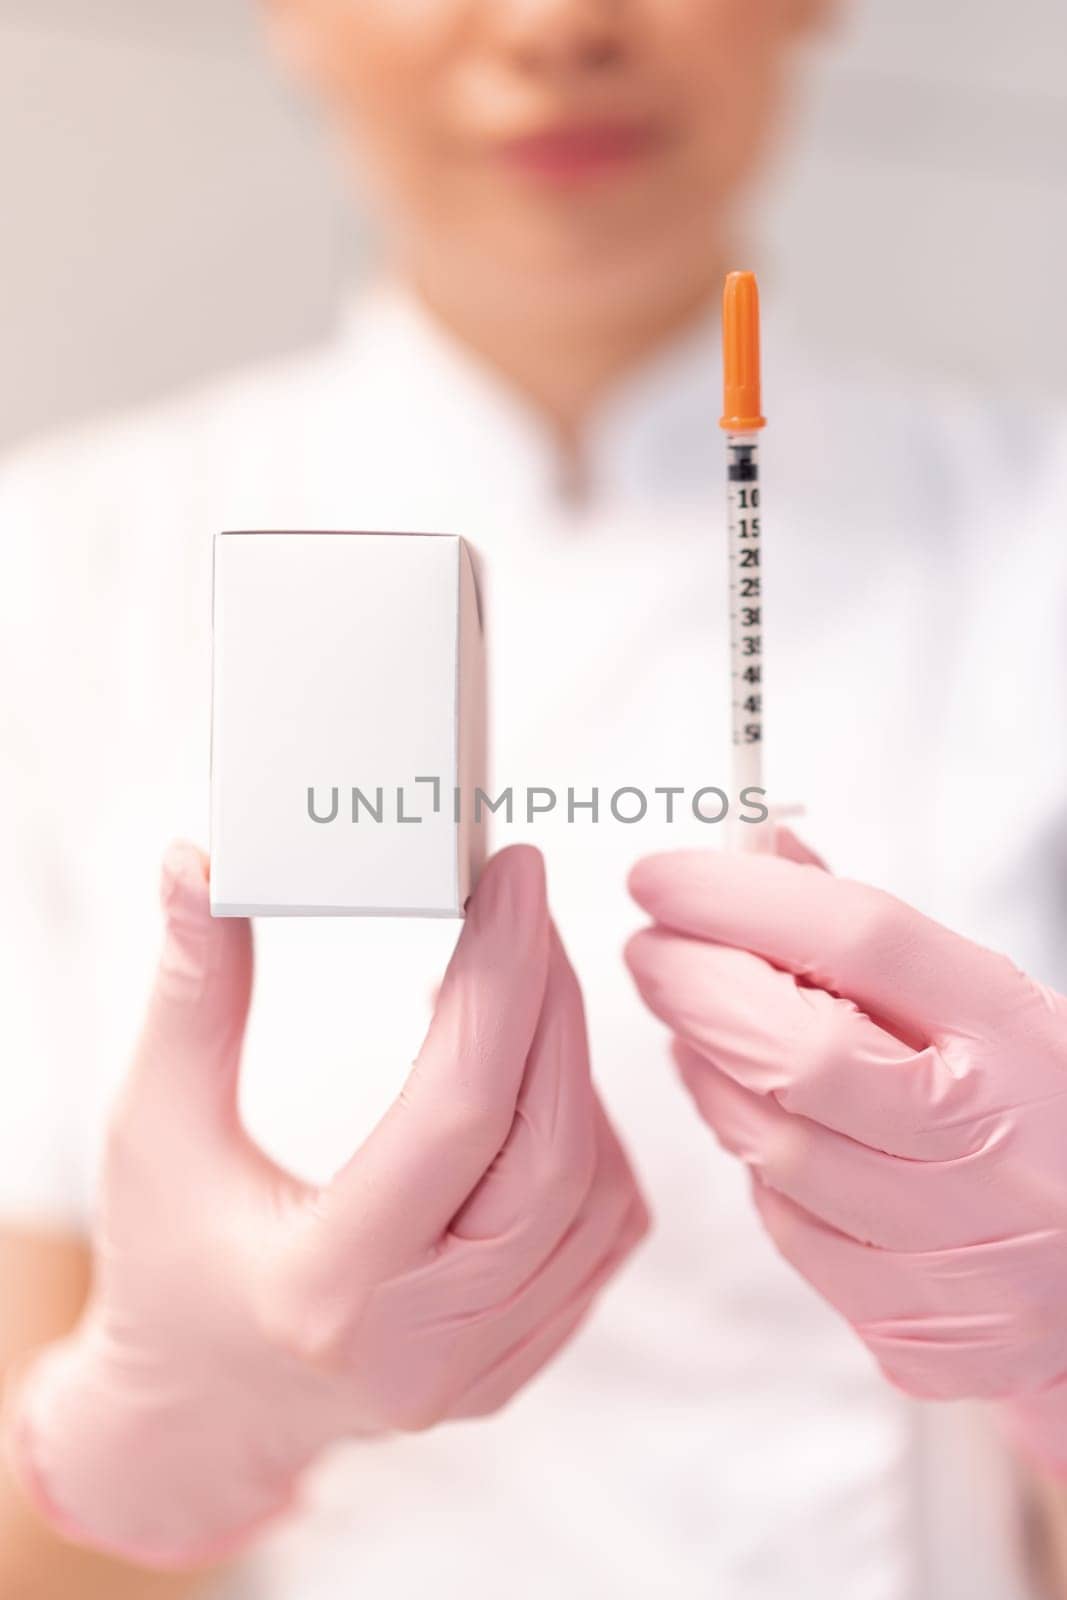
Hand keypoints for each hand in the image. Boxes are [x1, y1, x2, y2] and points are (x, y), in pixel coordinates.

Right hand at [7, 844, 647, 1568]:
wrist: (196, 1414)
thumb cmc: (166, 1267)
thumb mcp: (154, 1127)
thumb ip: (191, 995)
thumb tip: (200, 867)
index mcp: (321, 1289)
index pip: (456, 1110)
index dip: (499, 978)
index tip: (512, 878)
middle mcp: (420, 1344)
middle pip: (547, 1148)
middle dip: (551, 1005)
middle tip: (526, 910)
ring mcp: (478, 1368)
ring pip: (593, 1191)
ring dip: (573, 1069)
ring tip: (518, 985)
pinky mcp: (515, 1365)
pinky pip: (600, 1233)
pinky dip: (587, 1137)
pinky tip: (535, 1078)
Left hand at [625, 842, 1066, 1472]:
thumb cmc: (1039, 1116)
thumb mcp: (989, 1005)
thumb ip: (874, 934)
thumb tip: (760, 853)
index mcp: (1017, 1037)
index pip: (862, 942)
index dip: (741, 900)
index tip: (662, 877)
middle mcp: (991, 1146)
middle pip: (796, 1053)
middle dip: (694, 989)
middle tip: (648, 949)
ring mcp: (954, 1249)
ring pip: (773, 1149)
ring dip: (708, 1073)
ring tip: (696, 1026)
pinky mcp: (913, 1331)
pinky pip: (790, 1230)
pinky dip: (755, 1162)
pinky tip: (755, 1119)